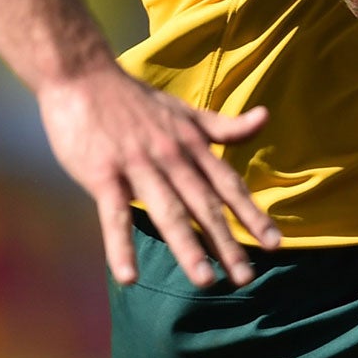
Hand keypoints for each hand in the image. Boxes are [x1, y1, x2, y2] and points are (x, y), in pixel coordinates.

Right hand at [39, 66, 280, 288]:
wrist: (83, 76)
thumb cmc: (134, 100)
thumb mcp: (185, 111)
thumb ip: (223, 125)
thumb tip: (265, 117)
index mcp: (192, 146)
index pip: (228, 186)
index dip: (252, 214)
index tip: (274, 244)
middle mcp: (172, 158)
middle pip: (204, 206)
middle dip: (227, 243)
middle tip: (246, 279)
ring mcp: (138, 166)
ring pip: (167, 212)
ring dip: (187, 248)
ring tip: (205, 281)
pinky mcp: (102, 174)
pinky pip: (113, 216)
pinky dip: (120, 247)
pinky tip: (129, 277)